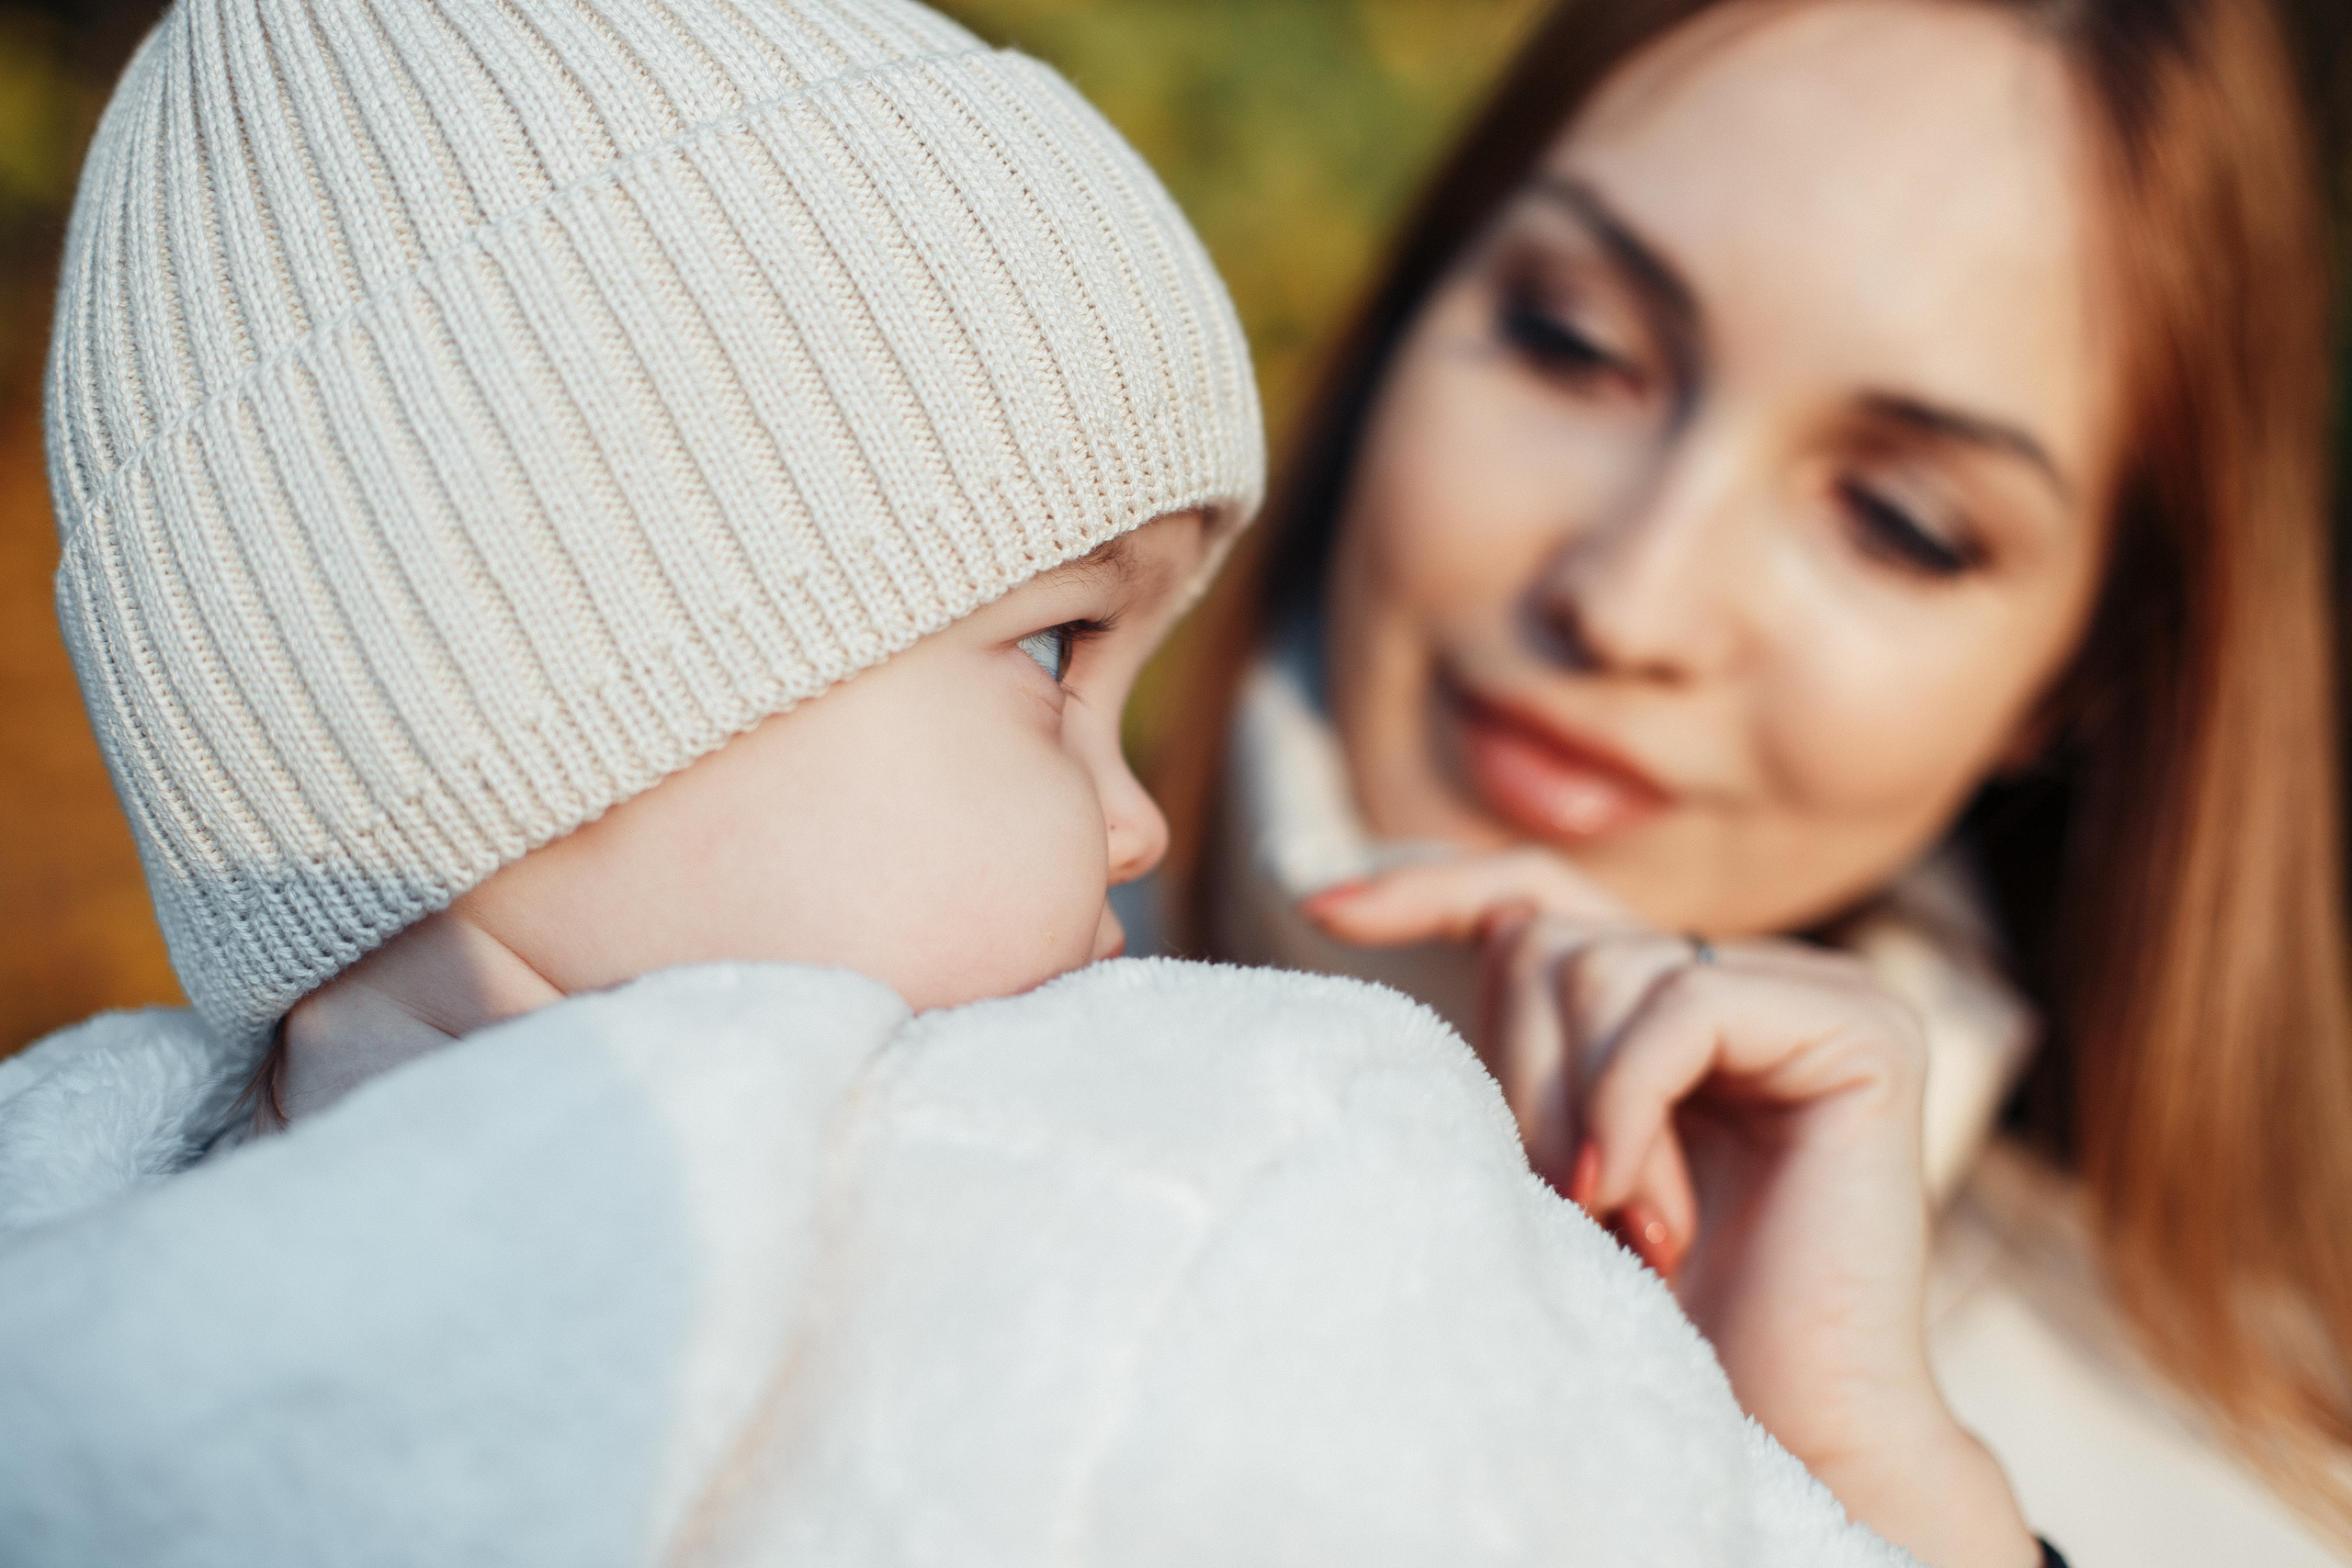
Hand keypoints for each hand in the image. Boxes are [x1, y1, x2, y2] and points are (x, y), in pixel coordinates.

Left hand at [1303, 856, 2036, 1567]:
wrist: (1786, 1442)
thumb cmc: (1653, 1323)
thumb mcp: (1549, 1156)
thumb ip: (1517, 1048)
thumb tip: (1355, 907)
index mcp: (1685, 1001)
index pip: (1544, 898)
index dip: (1436, 888)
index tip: (1322, 909)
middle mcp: (1759, 978)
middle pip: (1554, 938)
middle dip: (1520, 1072)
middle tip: (1559, 1202)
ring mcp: (1822, 994)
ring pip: (1603, 968)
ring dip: (1573, 1110)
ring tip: (1610, 1220)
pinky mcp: (1864, 1032)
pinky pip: (1682, 1007)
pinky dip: (1628, 1107)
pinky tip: (1643, 1211)